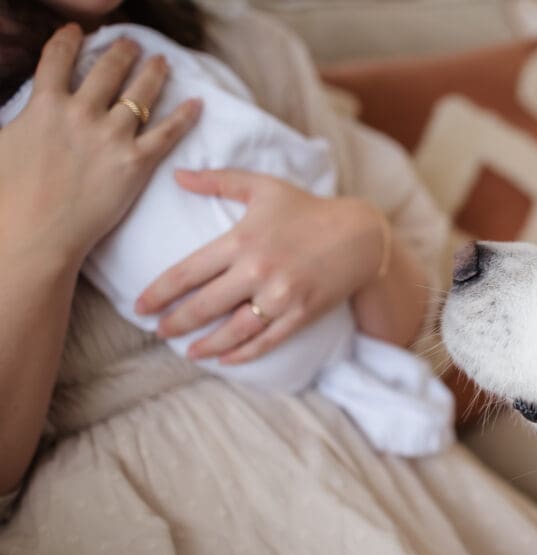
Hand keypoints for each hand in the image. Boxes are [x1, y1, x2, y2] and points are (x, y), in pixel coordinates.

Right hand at [0, 24, 201, 268]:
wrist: (37, 232)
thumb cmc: (10, 197)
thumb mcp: (4, 142)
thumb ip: (22, 120)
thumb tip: (31, 114)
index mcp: (44, 105)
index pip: (58, 59)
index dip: (69, 41)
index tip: (78, 32)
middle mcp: (82, 112)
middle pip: (108, 70)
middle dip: (122, 52)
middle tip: (133, 44)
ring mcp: (112, 136)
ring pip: (141, 94)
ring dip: (153, 73)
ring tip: (162, 62)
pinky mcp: (137, 162)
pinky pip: (168, 132)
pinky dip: (184, 115)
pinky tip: (197, 103)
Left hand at [135, 169, 388, 363]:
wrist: (360, 234)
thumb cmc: (308, 208)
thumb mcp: (263, 187)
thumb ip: (218, 180)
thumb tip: (176, 176)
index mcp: (241, 240)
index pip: (187, 273)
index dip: (158, 293)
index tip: (139, 306)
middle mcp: (257, 271)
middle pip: (204, 306)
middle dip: (175, 322)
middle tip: (156, 331)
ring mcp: (280, 296)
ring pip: (233, 331)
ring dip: (206, 345)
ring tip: (187, 351)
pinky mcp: (301, 314)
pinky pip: (266, 341)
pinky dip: (243, 354)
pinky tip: (225, 359)